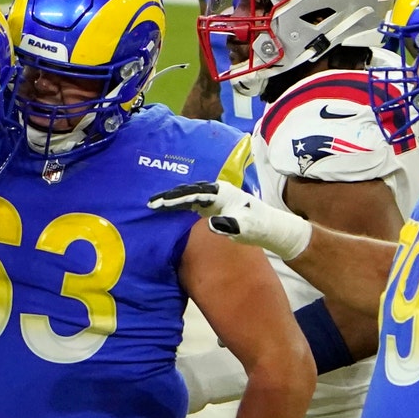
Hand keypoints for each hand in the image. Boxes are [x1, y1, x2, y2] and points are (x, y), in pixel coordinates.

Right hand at [147, 180, 312, 259]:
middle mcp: (216, 191)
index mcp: (222, 192)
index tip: (159, 203)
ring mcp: (214, 197)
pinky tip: (169, 208)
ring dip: (172, 198)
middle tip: (150, 202)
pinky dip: (179, 203)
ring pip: (189, 194)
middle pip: (188, 190)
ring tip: (154, 204)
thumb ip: (230, 224)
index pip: (194, 193)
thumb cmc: (257, 226)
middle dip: (169, 196)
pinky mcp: (213, 204)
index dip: (176, 198)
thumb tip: (211, 222)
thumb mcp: (246, 227)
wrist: (268, 226)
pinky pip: (191, 201)